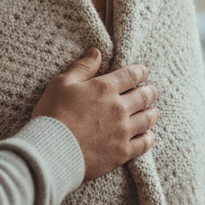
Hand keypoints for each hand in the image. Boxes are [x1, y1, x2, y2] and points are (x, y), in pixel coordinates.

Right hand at [32, 48, 158, 181]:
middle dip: (150, 91)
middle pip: (144, 96)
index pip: (131, 75)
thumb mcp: (62, 84)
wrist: (51, 152)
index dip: (140, 72)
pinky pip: (144, 144)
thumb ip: (82, 67)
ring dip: (152, 113)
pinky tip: (148, 135)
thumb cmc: (52, 115)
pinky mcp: (122, 152)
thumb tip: (96, 52)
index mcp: (105, 88)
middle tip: (152, 91)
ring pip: (147, 119)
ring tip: (154, 111)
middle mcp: (118, 108)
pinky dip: (148, 137)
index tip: (144, 72)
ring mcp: (122, 131)